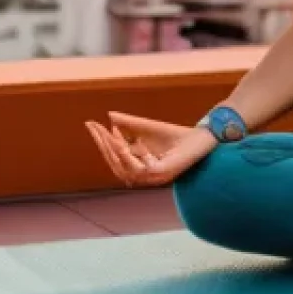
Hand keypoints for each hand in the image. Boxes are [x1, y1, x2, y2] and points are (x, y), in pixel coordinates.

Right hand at [85, 111, 216, 187]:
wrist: (201, 137)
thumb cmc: (176, 135)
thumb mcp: (148, 127)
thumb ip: (129, 124)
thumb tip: (109, 116)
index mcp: (139, 166)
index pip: (114, 157)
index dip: (101, 142)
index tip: (91, 124)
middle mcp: (144, 175)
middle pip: (116, 165)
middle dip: (104, 146)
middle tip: (95, 128)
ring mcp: (154, 177)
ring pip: (126, 170)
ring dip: (115, 151)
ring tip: (110, 133)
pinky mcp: (164, 174)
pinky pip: (142, 169)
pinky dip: (133, 156)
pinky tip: (129, 141)